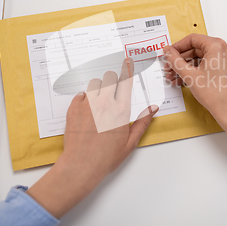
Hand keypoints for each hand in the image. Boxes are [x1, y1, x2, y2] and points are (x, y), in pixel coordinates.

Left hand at [27, 58, 157, 218]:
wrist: (81, 165)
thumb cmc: (106, 157)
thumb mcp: (130, 142)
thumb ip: (142, 122)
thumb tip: (153, 108)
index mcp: (121, 110)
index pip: (126, 81)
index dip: (127, 68)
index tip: (127, 60)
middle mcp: (104, 103)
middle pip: (109, 78)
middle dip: (111, 81)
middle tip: (111, 93)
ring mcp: (87, 104)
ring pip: (94, 84)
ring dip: (97, 90)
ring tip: (97, 105)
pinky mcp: (73, 108)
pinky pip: (80, 95)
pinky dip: (83, 100)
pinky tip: (86, 112)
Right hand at [163, 34, 226, 152]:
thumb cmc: (215, 94)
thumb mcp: (189, 75)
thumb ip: (175, 60)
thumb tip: (167, 51)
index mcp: (217, 46)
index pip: (192, 39)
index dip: (177, 47)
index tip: (168, 53)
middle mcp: (224, 49)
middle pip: (196, 49)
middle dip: (180, 59)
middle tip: (169, 66)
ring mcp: (226, 59)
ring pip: (200, 58)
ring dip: (186, 66)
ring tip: (173, 76)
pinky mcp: (226, 68)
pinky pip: (207, 64)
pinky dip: (195, 70)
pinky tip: (183, 79)